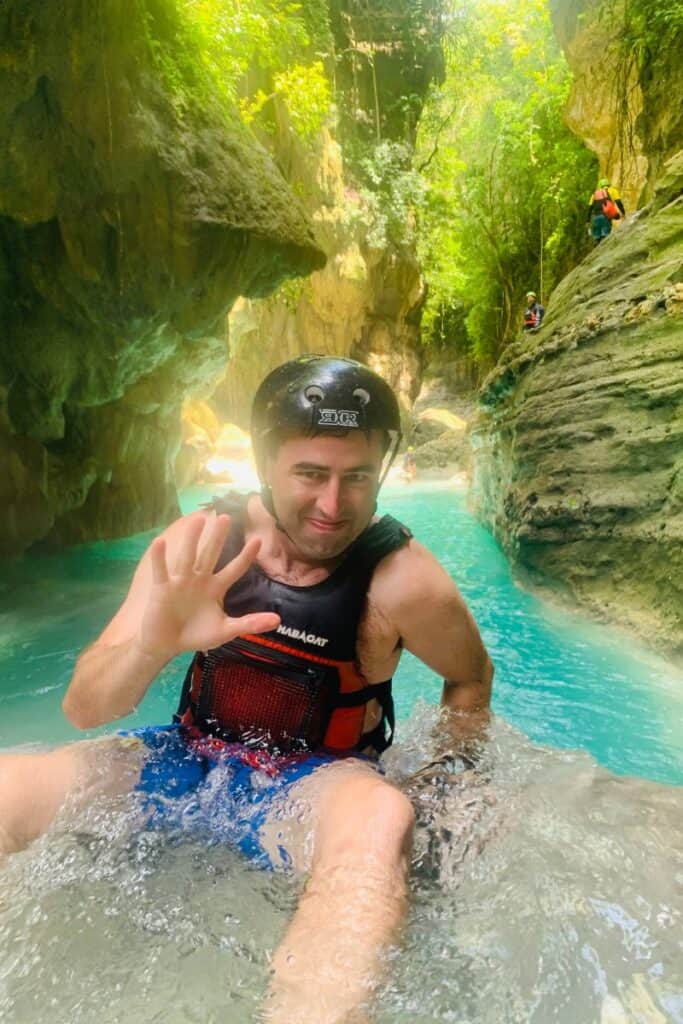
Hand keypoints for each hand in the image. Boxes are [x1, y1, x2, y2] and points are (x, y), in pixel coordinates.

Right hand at [136, 514, 279, 659]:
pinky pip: (162, 571)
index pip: (234, 568)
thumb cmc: (196, 635)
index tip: (258, 540)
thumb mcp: (226, 630)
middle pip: (210, 554)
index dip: (245, 556)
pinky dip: (160, 558)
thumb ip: (250, 623)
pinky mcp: (162, 589)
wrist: (167, 644)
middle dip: (218, 537)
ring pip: (188, 557)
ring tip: (198, 520)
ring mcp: (180, 582)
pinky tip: (160, 542)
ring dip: (192, 539)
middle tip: (225, 517)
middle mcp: (199, 580)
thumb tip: (278, 619)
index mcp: (216, 587)